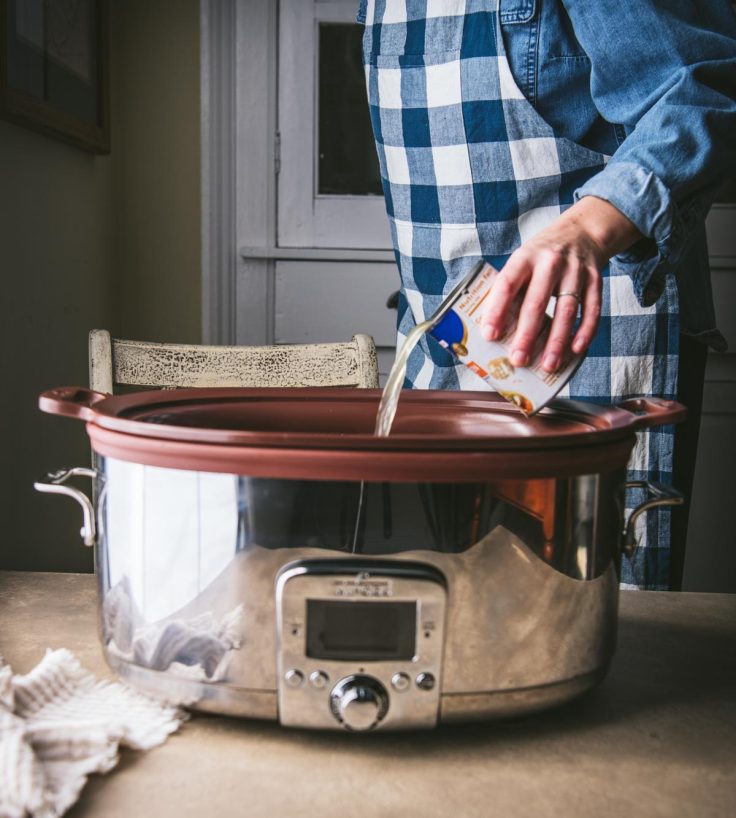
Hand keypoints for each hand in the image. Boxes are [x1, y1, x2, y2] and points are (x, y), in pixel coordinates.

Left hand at [480, 196, 642, 371]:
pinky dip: (585, 331)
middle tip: (518, 360)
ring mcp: (575, 270)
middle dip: (527, 334)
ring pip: (566, 310)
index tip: (489, 335)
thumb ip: (510, 289)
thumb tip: (493, 331)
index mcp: (524, 258)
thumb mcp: (522, 262)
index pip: (507, 284)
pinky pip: (592, 309)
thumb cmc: (541, 257)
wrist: (581, 231)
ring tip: (548, 365)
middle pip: (537, 302)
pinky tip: (576, 350)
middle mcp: (550, 262)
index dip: (496, 310)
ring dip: (557, 341)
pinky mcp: (595, 279)